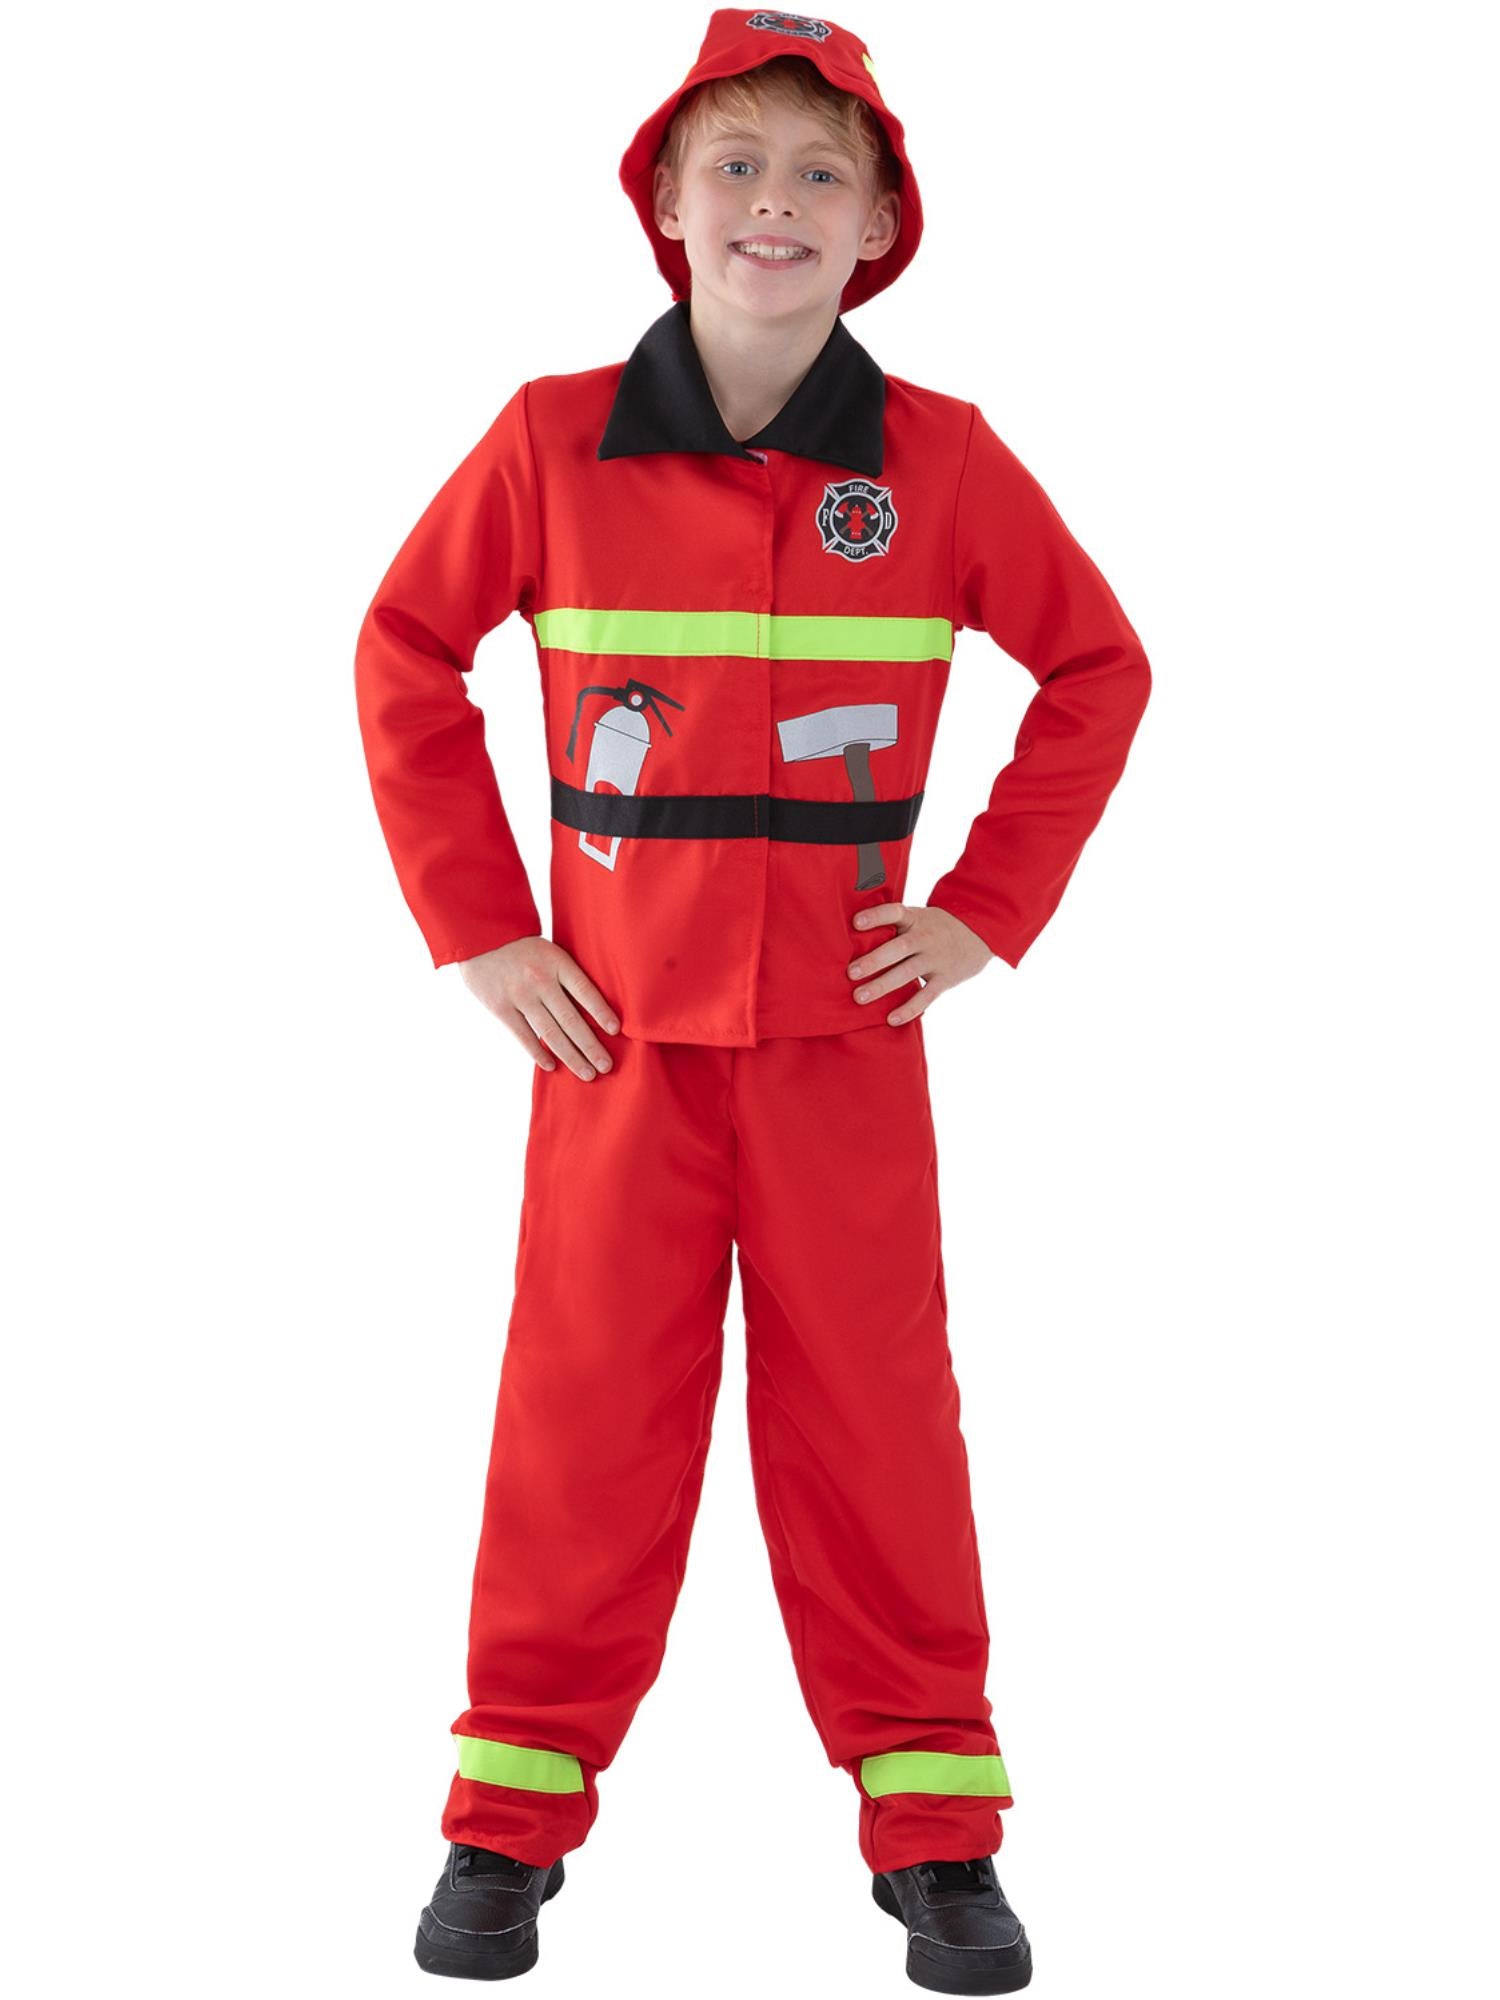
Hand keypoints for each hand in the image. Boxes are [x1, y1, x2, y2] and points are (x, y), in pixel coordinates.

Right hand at [458, 937, 619, 1080]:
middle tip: (606, 1066)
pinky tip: (552, 1066)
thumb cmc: (524, 948)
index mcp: (557, 962)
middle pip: (570, 1019)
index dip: (601, 1012)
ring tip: (587, 1073)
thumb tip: (595, 1010)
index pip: (585, 991)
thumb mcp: (550, 951)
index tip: (616, 1031)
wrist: (481, 938)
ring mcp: (519, 995)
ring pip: (550, 1032)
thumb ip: (568, 976)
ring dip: (571, 1056)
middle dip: (590, 1046)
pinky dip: (538, 1053)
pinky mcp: (500, 1007)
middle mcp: (540, 980)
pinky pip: (523, 1036)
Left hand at [847, 902, 994, 1025]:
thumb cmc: (935, 926)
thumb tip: (852, 933)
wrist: (979, 933)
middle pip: (898, 948)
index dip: (876, 916)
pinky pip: (926, 996)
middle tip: (850, 973)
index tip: (856, 923)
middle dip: (874, 961)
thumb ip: (894, 924)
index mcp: (915, 919)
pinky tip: (891, 1019)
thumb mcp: (919, 916)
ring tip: (859, 997)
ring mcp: (935, 959)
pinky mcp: (945, 979)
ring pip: (907, 973)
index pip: (895, 912)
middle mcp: (925, 937)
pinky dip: (909, 1008)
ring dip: (882, 986)